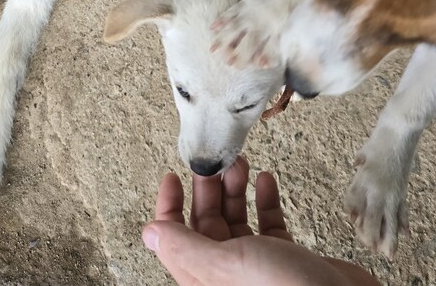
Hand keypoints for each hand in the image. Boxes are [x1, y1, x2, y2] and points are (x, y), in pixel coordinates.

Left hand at [141, 157, 379, 285]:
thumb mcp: (228, 265)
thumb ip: (187, 247)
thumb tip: (149, 232)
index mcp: (206, 279)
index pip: (173, 239)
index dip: (169, 207)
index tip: (173, 175)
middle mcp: (227, 274)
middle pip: (206, 224)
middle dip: (208, 189)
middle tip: (216, 161)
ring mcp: (257, 267)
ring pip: (236, 220)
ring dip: (236, 190)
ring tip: (241, 164)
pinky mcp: (286, 259)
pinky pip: (268, 224)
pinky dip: (265, 200)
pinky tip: (265, 181)